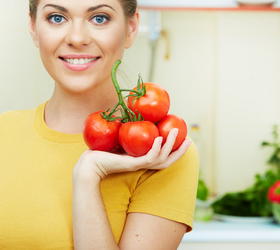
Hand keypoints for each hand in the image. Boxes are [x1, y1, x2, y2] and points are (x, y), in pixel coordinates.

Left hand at [74, 128, 191, 180]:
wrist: (90, 164)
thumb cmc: (101, 152)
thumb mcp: (118, 139)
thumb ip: (128, 131)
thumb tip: (132, 114)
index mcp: (142, 160)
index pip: (164, 157)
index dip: (175, 150)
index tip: (184, 139)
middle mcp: (143, 164)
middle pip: (168, 161)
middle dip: (180, 151)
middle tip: (189, 140)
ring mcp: (139, 165)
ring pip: (161, 158)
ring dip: (170, 145)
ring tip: (175, 132)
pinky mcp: (132, 164)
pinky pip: (149, 158)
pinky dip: (156, 148)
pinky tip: (159, 139)